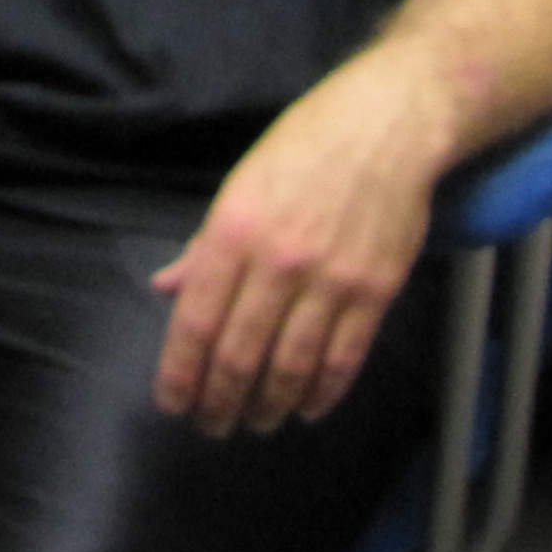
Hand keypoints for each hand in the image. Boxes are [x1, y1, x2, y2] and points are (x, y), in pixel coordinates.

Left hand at [147, 45, 456, 433]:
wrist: (386, 126)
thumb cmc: (303, 147)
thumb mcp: (240, 184)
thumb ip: (204, 247)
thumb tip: (166, 289)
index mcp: (234, 230)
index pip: (197, 320)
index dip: (181, 372)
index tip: (173, 403)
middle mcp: (277, 262)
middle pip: (240, 354)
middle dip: (220, 401)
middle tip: (212, 425)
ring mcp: (330, 280)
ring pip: (291, 367)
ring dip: (268, 405)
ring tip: (256, 421)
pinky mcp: (375, 292)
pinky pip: (343, 359)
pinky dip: (322, 394)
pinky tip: (307, 408)